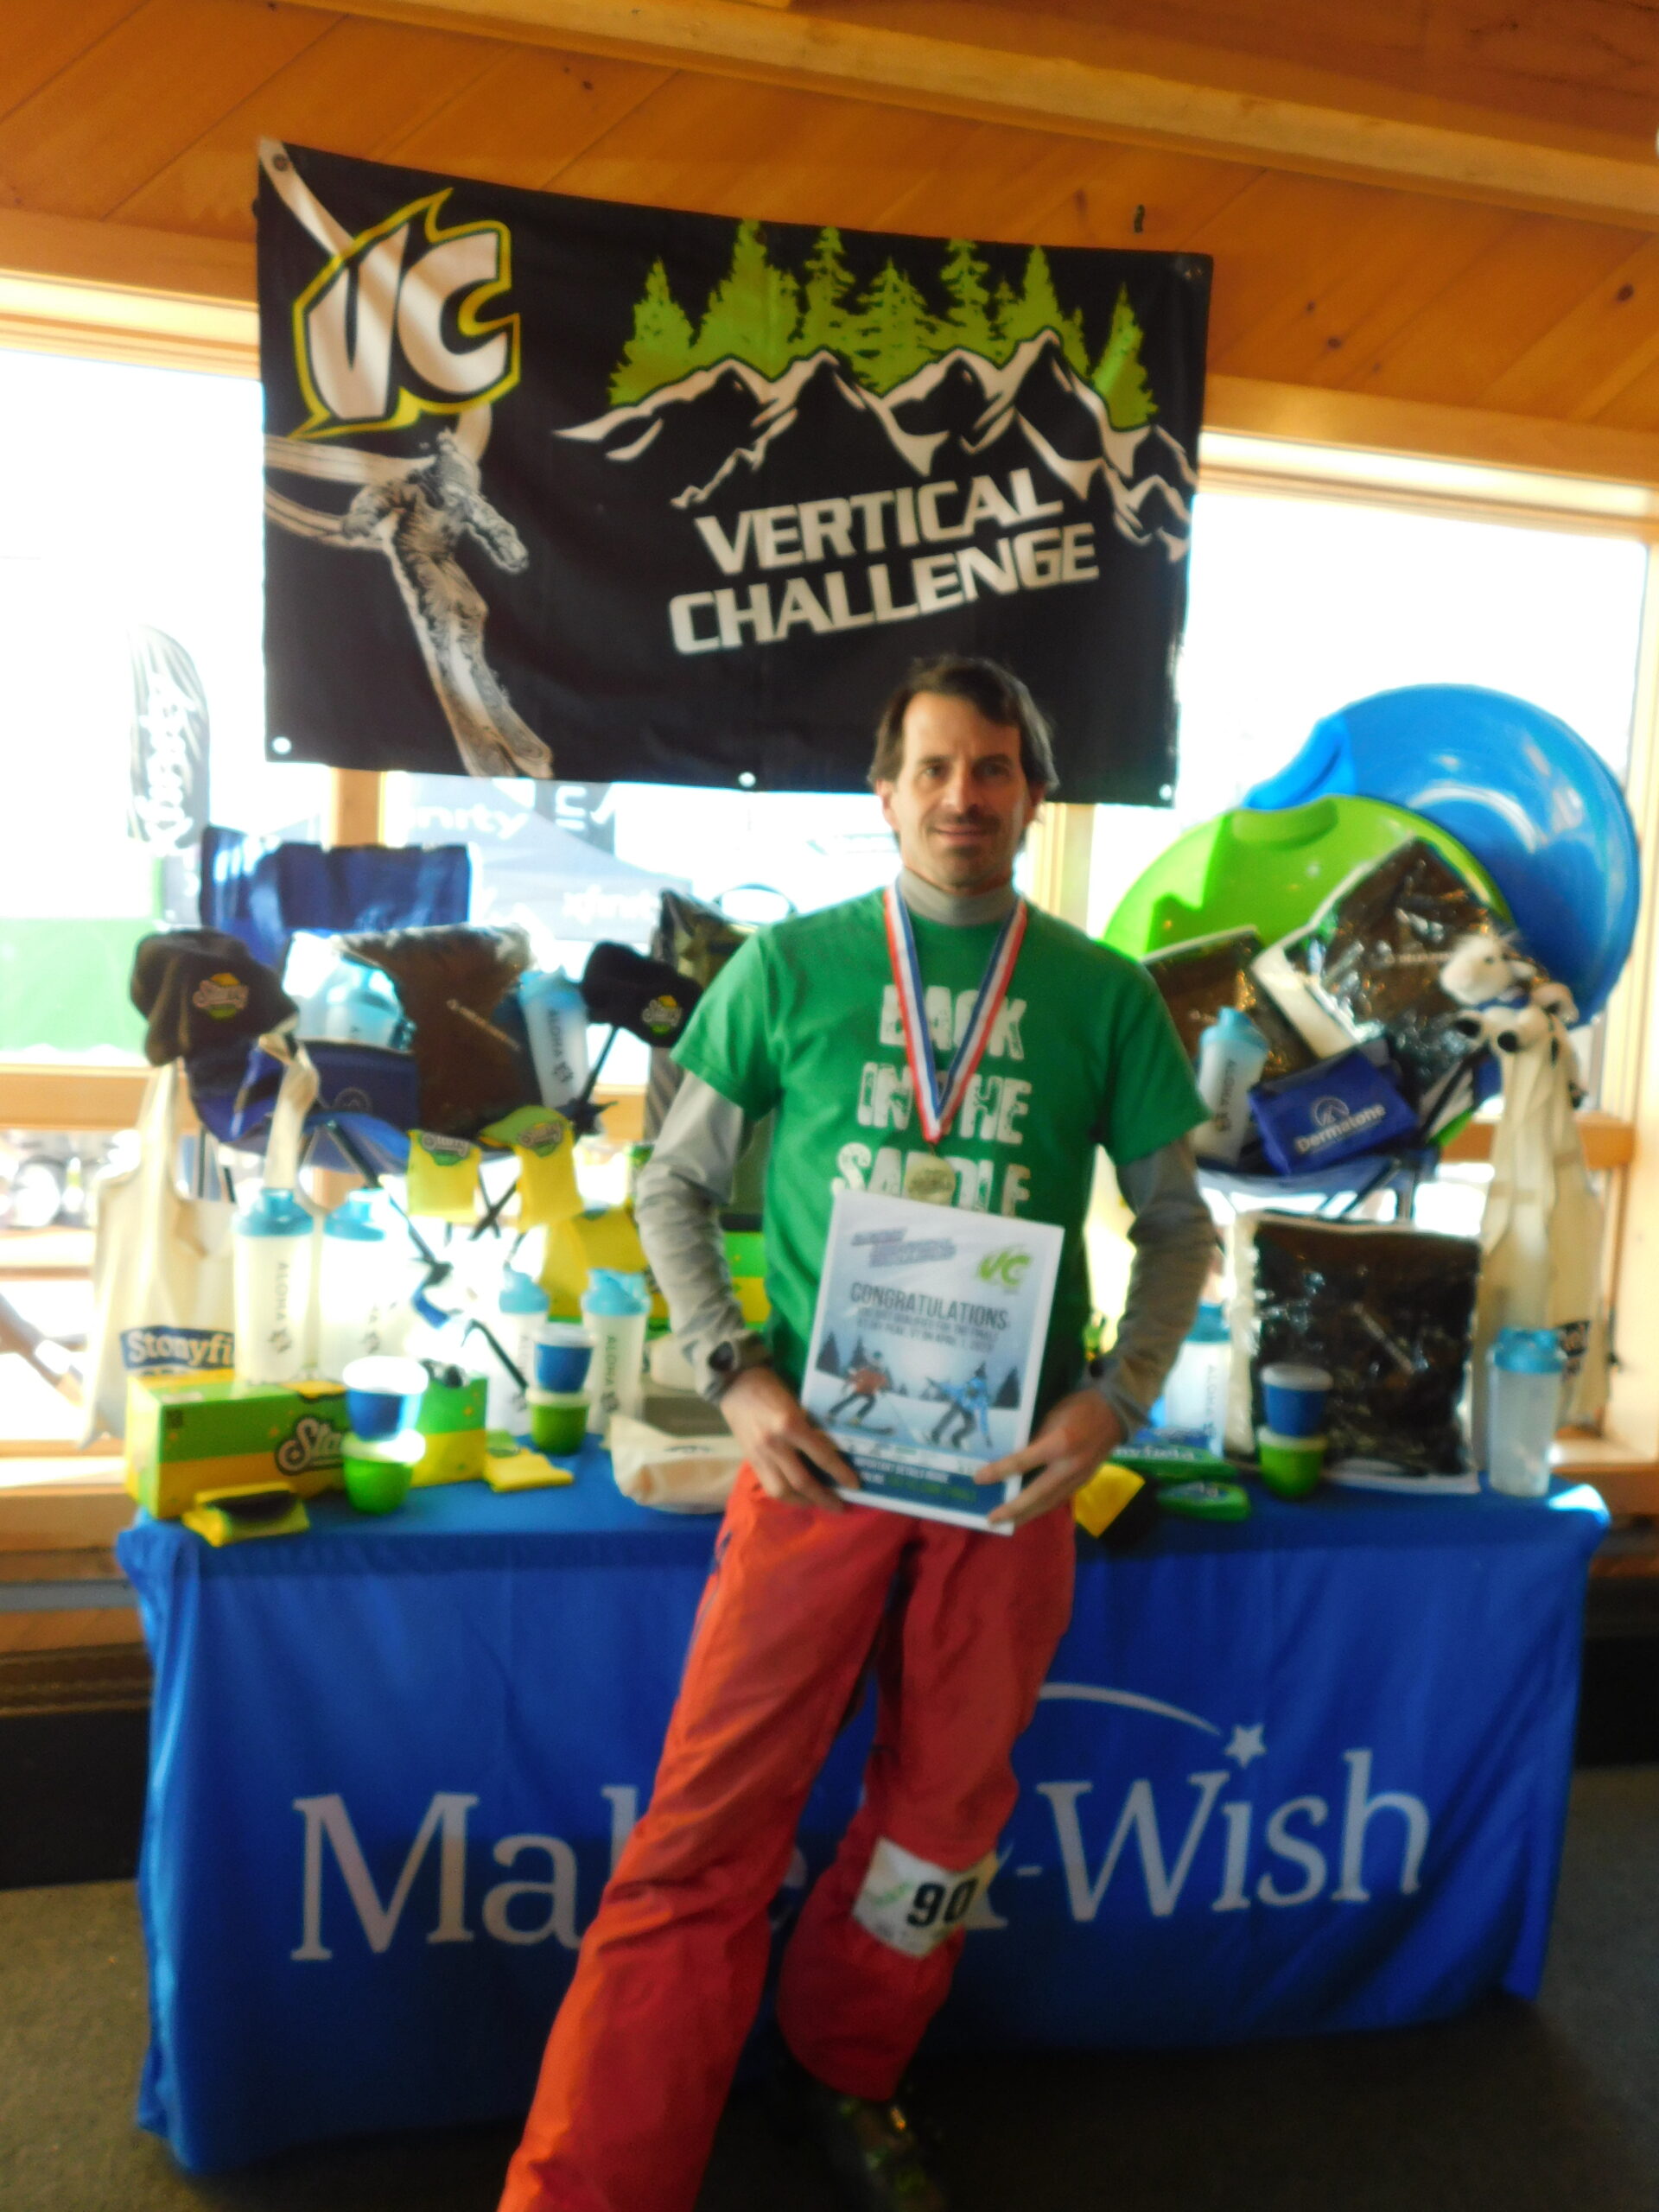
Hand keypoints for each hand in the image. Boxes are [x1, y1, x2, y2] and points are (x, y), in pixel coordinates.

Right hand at [718, 1367, 859, 1510]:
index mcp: (791, 1425)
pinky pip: (769, 1486)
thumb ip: (810, 1427)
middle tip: (839, 1505)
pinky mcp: (751, 1461)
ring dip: (803, 1502)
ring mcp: (761, 1455)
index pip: (821, 1456)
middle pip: (802, 1482)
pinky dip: (785, 1495)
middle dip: (823, 1498)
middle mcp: (775, 1444)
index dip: (840, 1473)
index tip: (854, 1485)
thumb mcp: (797, 1403)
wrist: (735, 1385)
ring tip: (817, 1503)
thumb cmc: (771, 1388)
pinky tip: (797, 1497)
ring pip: (782, 1491)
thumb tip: (831, 1451)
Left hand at [974, 1390, 1124, 1529]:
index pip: (1023, 1462)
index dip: (999, 1472)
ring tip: (1008, 1523)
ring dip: (1028, 1514)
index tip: (979, 1479)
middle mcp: (1069, 1465)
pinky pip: (1060, 1499)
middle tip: (992, 1520)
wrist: (1115, 1413)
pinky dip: (1043, 1507)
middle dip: (1014, 1509)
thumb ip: (1034, 1438)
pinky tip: (1030, 1511)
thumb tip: (1012, 1456)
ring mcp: (1079, 1477)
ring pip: (1050, 1502)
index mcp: (1060, 1443)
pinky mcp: (1084, 1481)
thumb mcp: (1051, 1414)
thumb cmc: (1079, 1406)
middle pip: (1038, 1494)